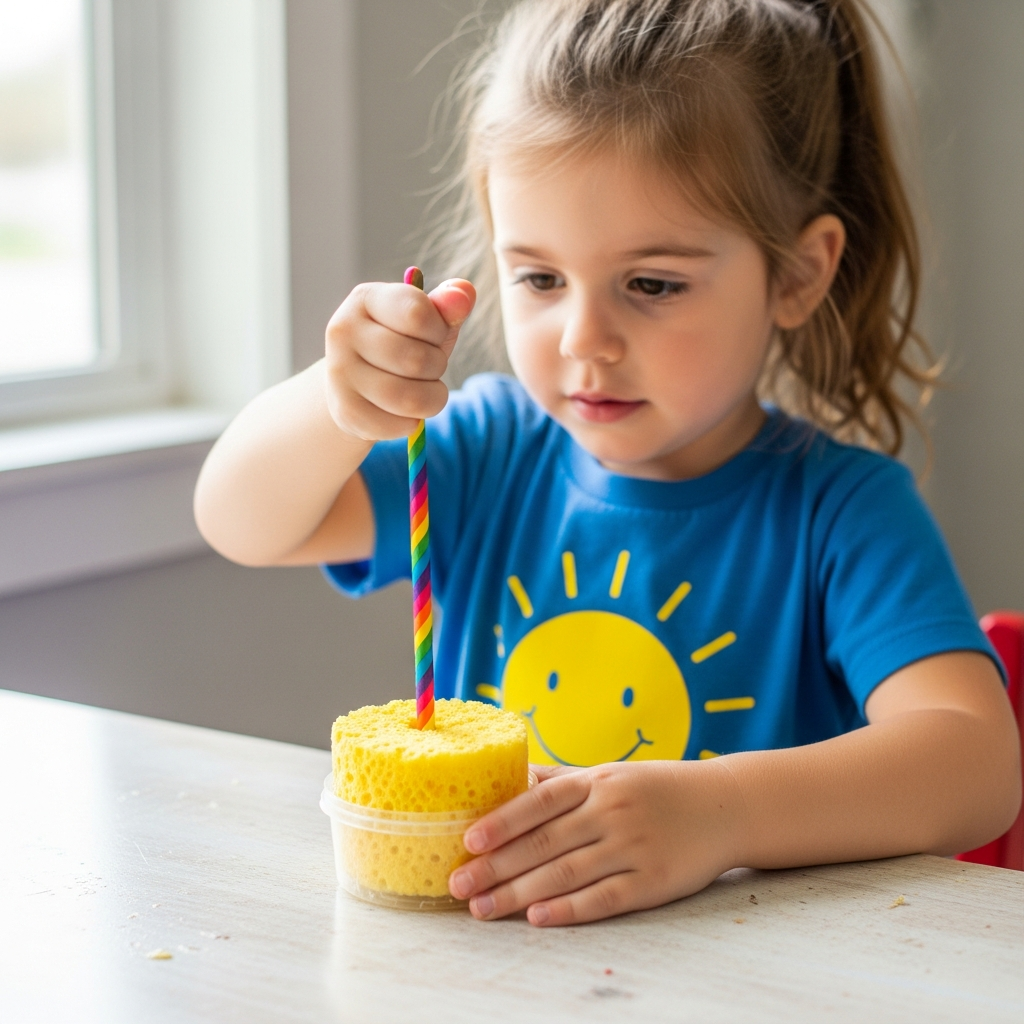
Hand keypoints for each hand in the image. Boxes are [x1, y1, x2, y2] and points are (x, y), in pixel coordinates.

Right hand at [324, 278, 475, 440]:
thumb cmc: (399, 346)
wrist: (355, 387)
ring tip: (424, 391)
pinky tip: (402, 411)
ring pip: (411, 398)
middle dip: (437, 367)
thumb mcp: (426, 324)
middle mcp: (343, 331)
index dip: (438, 330)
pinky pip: (401, 424)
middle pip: (417, 360)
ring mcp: (339, 373)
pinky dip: (414, 421)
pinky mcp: (345, 411)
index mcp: (365, 299)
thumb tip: (465, 292)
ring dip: (432, 398)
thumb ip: (448, 307)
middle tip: (427, 367)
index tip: (432, 335)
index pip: (417, 313)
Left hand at [448, 760, 742, 925]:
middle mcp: (612, 811)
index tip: (468, 841)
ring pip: (565, 873)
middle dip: (497, 866)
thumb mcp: (610, 774)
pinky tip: (537, 917)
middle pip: (544, 843)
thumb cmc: (656, 789)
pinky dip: (568, 909)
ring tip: (483, 907)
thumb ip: (562, 781)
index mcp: (597, 781)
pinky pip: (603, 898)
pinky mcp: (653, 881)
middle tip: (459, 884)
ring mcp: (633, 846)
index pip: (539, 802)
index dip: (502, 821)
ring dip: (519, 893)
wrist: (724, 805)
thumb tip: (511, 780)